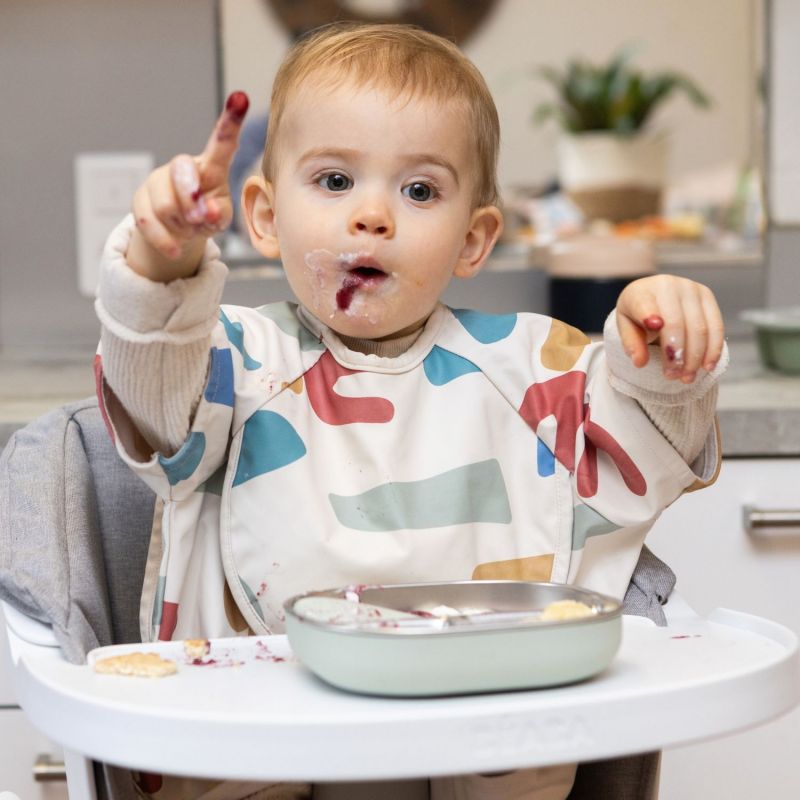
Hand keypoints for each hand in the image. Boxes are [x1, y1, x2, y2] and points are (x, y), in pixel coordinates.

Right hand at [127, 91, 248, 280]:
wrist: (180, 231)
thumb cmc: (208, 216)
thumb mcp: (221, 218)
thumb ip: (219, 214)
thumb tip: (207, 212)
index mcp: (210, 167)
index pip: (221, 144)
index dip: (230, 122)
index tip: (241, 97)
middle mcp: (183, 167)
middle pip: (182, 176)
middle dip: (192, 204)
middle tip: (200, 221)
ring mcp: (158, 181)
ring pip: (166, 206)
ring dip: (182, 228)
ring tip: (189, 230)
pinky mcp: (139, 199)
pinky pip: (149, 223)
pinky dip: (166, 241)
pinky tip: (176, 248)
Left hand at [615, 275, 724, 382]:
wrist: (654, 296)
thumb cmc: (637, 315)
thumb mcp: (626, 327)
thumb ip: (631, 343)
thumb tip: (640, 362)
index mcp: (641, 292)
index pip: (645, 306)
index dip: (650, 314)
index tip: (655, 326)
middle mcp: (668, 285)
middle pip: (677, 323)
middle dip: (676, 354)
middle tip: (672, 376)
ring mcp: (691, 289)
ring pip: (699, 327)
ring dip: (695, 357)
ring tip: (687, 377)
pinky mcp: (708, 296)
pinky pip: (716, 326)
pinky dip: (713, 349)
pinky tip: (707, 366)